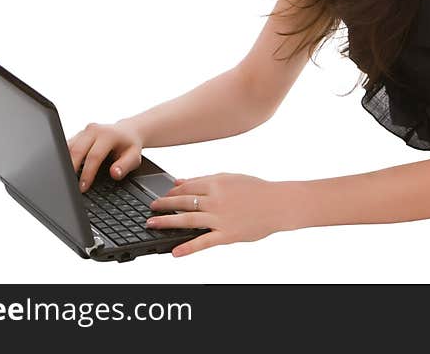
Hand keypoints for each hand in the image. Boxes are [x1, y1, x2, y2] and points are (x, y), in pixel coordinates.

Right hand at [67, 120, 144, 191]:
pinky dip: (64, 158)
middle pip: (77, 150)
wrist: (127, 131)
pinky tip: (65, 170)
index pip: (94, 156)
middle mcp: (94, 130)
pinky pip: (67, 146)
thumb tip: (114, 173)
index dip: (87, 174)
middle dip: (71, 170)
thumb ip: (125, 166)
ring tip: (65, 179)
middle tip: (70, 186)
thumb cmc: (129, 145)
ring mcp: (84, 131)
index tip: (83, 187)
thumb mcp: (134, 157)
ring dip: (65, 164)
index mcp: (108, 135)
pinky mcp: (78, 134)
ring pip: (68, 148)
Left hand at [147, 173, 287, 257]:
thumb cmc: (256, 190)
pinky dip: (187, 247)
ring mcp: (220, 218)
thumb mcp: (230, 178)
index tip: (162, 197)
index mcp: (216, 183)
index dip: (171, 193)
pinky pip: (203, 242)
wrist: (279, 204)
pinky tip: (174, 251)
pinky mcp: (227, 234)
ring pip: (187, 220)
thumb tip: (180, 181)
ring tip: (152, 224)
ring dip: (167, 222)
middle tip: (150, 208)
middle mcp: (215, 199)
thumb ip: (204, 179)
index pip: (186, 187)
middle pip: (182, 202)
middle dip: (163, 205)